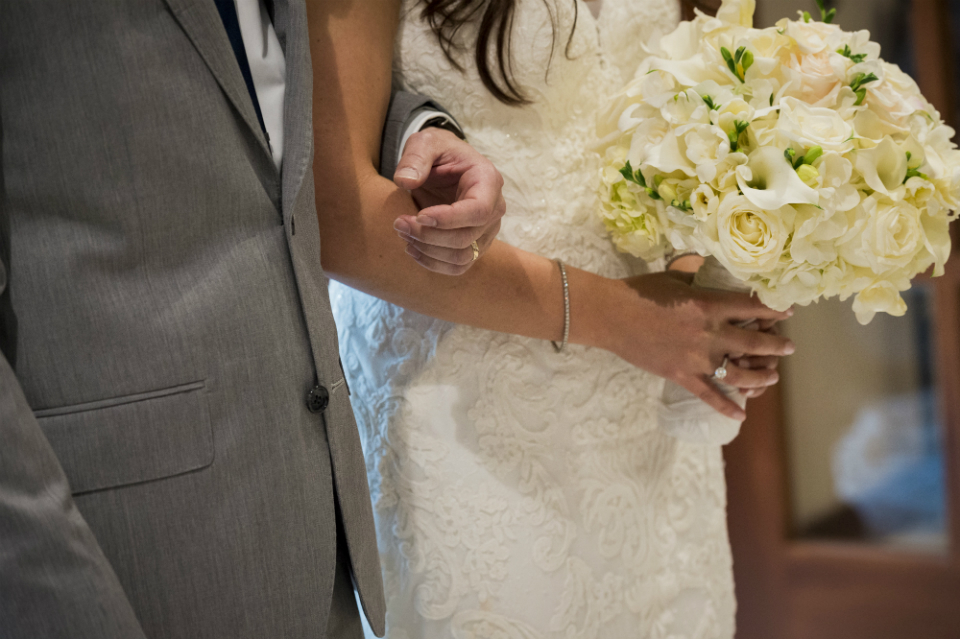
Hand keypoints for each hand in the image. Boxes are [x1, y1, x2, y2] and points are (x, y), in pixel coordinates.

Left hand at [392, 128, 505, 274]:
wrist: (443, 165)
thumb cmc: (437, 152)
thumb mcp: (425, 143)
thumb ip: (415, 158)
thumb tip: (405, 181)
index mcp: (488, 181)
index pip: (478, 210)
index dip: (449, 219)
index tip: (419, 216)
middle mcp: (494, 209)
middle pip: (467, 237)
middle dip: (429, 236)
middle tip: (399, 223)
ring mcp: (487, 231)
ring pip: (462, 257)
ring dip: (428, 251)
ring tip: (403, 233)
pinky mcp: (475, 245)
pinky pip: (458, 266)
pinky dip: (433, 263)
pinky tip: (412, 248)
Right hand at [588, 271, 794, 419]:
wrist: (611, 315)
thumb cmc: (641, 291)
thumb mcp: (676, 278)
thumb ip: (701, 281)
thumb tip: (717, 275)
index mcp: (709, 305)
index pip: (753, 307)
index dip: (774, 309)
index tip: (787, 310)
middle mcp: (709, 334)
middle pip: (754, 342)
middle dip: (776, 345)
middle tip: (788, 347)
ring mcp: (695, 358)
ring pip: (739, 373)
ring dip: (760, 376)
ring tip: (772, 377)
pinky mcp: (681, 375)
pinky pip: (709, 394)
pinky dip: (726, 406)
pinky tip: (741, 414)